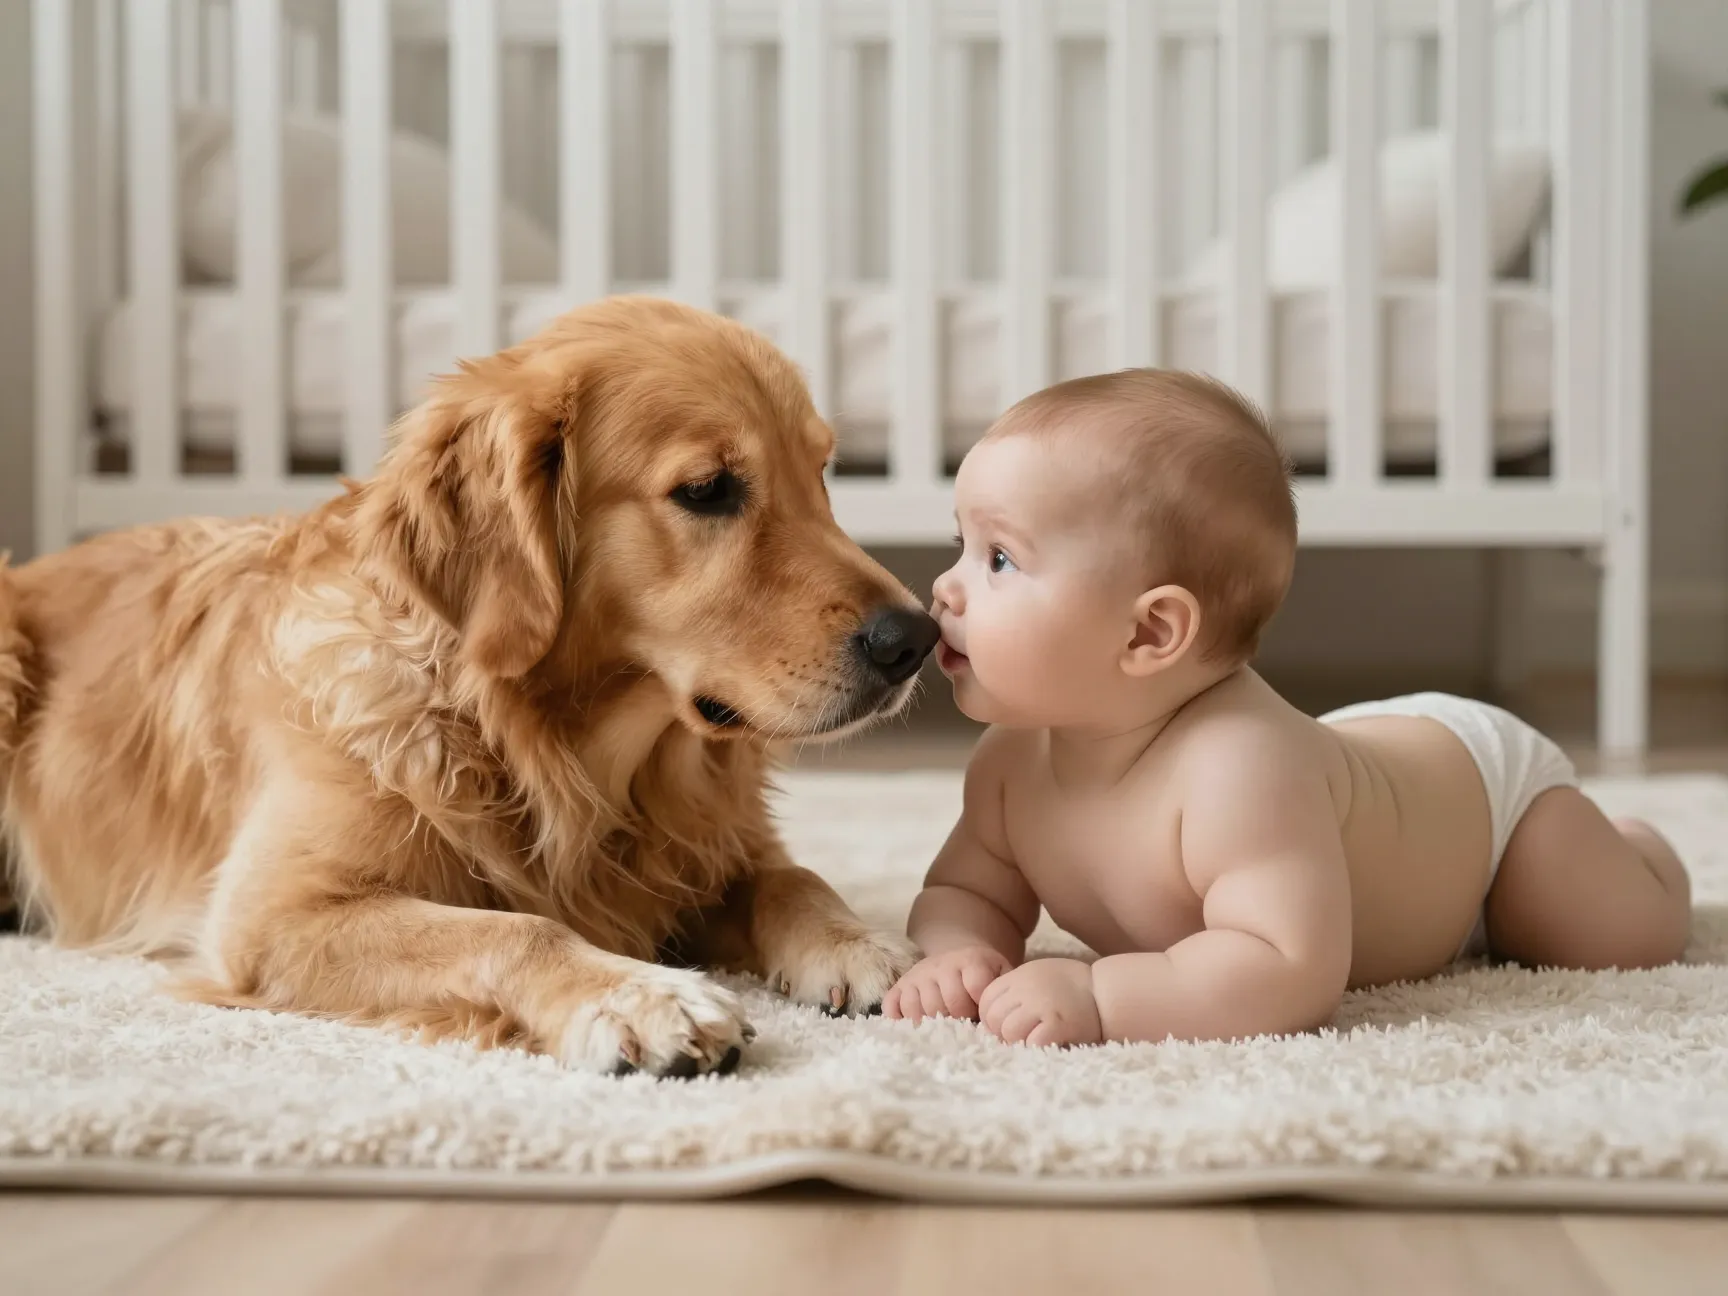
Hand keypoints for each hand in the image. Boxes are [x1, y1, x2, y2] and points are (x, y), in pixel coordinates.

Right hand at [882, 946, 1013, 1021]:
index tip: (984, 1017)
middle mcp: (941, 964)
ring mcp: (917, 975)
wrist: (959, 958)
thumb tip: (999, 1025)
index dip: (981, 1008)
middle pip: (947, 1002)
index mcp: (971, 960)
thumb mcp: (1002, 975)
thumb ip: (1004, 994)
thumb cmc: (985, 975)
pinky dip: (899, 1021)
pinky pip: (892, 1006)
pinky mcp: (900, 986)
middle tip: (964, 1025)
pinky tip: (914, 1028)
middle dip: (959, 1020)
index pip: (975, 986)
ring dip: (931, 1024)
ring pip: (918, 1007)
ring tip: (943, 1028)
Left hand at [978, 957, 1102, 1047]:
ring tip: (1035, 1040)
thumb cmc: (1072, 986)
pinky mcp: (1057, 1024)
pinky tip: (1048, 1044)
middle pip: (994, 1019)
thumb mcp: (1037, 975)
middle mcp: (1026, 989)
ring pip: (1009, 1032)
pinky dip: (1036, 1048)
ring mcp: (1041, 1005)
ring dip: (1019, 1042)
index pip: (986, 1001)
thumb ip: (1015, 990)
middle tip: (1020, 1038)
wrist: (1106, 991)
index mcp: (1019, 976)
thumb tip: (992, 1017)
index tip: (1005, 1026)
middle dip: (1003, 1033)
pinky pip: (1032, 1043)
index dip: (992, 1018)